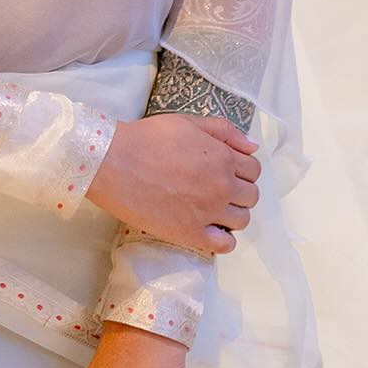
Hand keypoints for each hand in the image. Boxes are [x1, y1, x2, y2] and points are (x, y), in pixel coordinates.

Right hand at [86, 114, 260, 253]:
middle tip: (217, 189)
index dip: (242, 169)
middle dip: (239, 191)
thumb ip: (223, 130)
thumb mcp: (187, 122)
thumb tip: (252, 146)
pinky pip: (224, 244)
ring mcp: (209, 212)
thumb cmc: (147, 138)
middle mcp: (222, 186)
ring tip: (212, 209)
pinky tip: (208, 229)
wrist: (114, 163)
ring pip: (242, 221)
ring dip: (232, 214)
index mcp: (223, 158)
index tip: (227, 171)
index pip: (254, 170)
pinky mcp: (191, 234)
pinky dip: (222, 238)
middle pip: (251, 196)